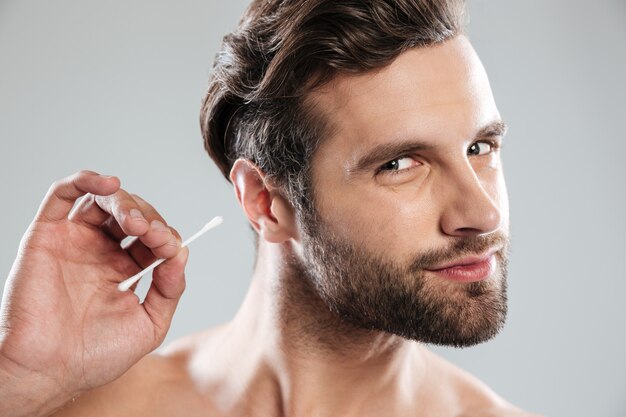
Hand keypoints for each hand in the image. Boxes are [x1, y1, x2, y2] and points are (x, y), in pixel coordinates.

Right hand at [0, 170, 188, 412]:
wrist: (50, 370)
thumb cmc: (95, 355)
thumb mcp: (150, 324)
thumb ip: (170, 288)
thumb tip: (183, 253)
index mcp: (124, 270)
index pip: (153, 237)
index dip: (166, 235)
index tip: (172, 247)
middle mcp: (100, 252)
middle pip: (133, 214)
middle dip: (150, 218)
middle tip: (153, 234)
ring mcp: (74, 241)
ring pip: (105, 200)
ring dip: (127, 202)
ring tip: (136, 222)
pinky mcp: (47, 235)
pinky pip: (64, 194)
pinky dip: (87, 180)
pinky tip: (110, 184)